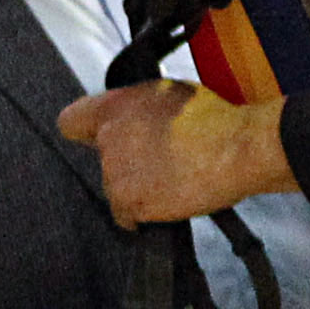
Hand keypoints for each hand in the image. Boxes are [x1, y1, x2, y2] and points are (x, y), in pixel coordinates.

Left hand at [59, 79, 295, 225]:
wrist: (238, 148)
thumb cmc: (215, 119)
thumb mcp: (168, 94)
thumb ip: (136, 107)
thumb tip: (129, 117)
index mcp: (116, 107)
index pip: (71, 122)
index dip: (86, 133)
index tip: (96, 139)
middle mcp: (108, 138)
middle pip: (101, 160)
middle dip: (125, 162)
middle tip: (159, 160)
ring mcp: (115, 173)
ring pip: (115, 187)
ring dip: (137, 187)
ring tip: (173, 176)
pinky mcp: (128, 202)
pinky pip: (126, 214)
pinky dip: (143, 213)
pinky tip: (168, 198)